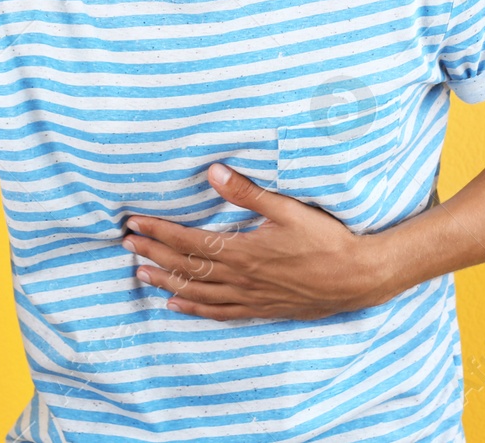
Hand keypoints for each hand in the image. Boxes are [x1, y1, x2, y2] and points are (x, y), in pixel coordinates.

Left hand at [123, 163, 394, 320]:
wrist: (358, 278)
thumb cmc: (327, 240)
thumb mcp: (288, 209)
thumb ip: (247, 192)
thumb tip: (212, 171)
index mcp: (243, 250)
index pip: (189, 240)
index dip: (159, 231)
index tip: (134, 223)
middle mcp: (241, 278)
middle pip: (186, 266)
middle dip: (154, 253)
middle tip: (127, 244)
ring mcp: (250, 297)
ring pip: (197, 291)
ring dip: (166, 281)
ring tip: (140, 273)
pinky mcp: (261, 308)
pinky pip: (220, 312)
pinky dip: (194, 308)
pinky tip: (177, 305)